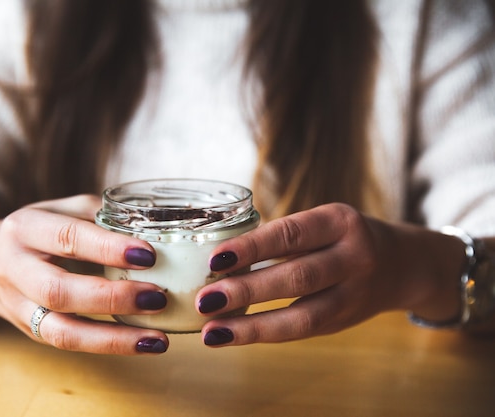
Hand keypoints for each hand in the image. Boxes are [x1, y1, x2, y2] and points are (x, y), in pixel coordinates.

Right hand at [0, 195, 168, 354]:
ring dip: (114, 337)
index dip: (108, 248)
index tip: (149, 255)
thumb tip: (155, 230)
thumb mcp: (65, 210)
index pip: (67, 237)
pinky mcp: (33, 331)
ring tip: (157, 337)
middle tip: (157, 297)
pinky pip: (70, 344)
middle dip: (112, 297)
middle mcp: (14, 268)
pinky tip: (143, 343)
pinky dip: (109, 346)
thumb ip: (102, 217)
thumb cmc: (43, 230)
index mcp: (25, 228)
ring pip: (62, 331)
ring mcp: (20, 306)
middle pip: (58, 291)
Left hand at [195, 203, 464, 346]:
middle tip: (205, 299)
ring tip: (213, 331)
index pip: (291, 234)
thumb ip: (281, 238)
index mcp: (339, 222)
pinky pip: (302, 331)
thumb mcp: (321, 223)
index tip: (214, 259)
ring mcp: (354, 293)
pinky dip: (265, 334)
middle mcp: (353, 256)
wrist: (402, 264)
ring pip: (302, 315)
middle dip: (247, 290)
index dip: (252, 247)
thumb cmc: (342, 238)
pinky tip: (234, 335)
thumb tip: (219, 260)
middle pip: (297, 277)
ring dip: (252, 326)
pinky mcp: (345, 321)